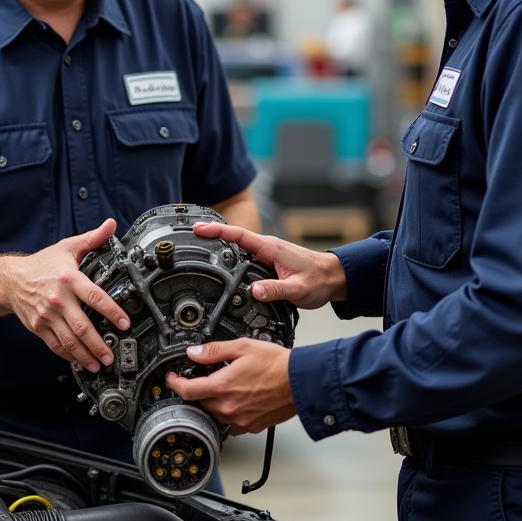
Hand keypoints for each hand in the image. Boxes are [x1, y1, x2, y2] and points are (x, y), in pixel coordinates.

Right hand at [0, 218, 128, 371]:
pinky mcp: (39, 327)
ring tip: (98, 363)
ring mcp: (47, 316)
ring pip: (69, 340)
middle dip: (98, 343)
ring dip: (85, 354)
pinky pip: (55, 345)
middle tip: (111, 354)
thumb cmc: (43, 264)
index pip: (95, 297)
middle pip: (82, 326)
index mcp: (69, 279)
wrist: (11, 279)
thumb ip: (92, 238)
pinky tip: (78, 361)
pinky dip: (68, 356)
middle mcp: (58, 299)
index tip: (124, 323)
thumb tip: (111, 225)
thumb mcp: (68, 247)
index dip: (112, 312)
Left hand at [165, 338, 294, 433]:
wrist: (301, 382)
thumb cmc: (277, 364)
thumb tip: (194, 353)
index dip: (175, 383)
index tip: (172, 379)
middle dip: (198, 390)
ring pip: (215, 414)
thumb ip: (214, 351)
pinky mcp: (252, 426)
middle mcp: (228, 407)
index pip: (187, 390)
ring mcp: (240, 419)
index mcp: (222, 386)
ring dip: (214, 401)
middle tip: (206, 377)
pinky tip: (239, 400)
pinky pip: (232, 424)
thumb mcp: (242, 347)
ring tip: (226, 386)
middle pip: (200, 402)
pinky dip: (230, 413)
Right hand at [193, 222, 345, 308]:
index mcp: (270, 248)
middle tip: (188, 238)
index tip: (197, 229)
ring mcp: (266, 254)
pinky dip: (230, 256)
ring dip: (219, 246)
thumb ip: (275, 290)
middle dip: (210, 235)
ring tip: (197, 248)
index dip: (216, 231)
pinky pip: (244, 256)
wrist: (333, 278)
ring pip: (237, 247)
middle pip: (232, 238)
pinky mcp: (268, 262)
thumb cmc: (319, 280)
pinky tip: (221, 263)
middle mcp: (266, 248)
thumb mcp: (297, 289)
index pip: (238, 235)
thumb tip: (254, 291)